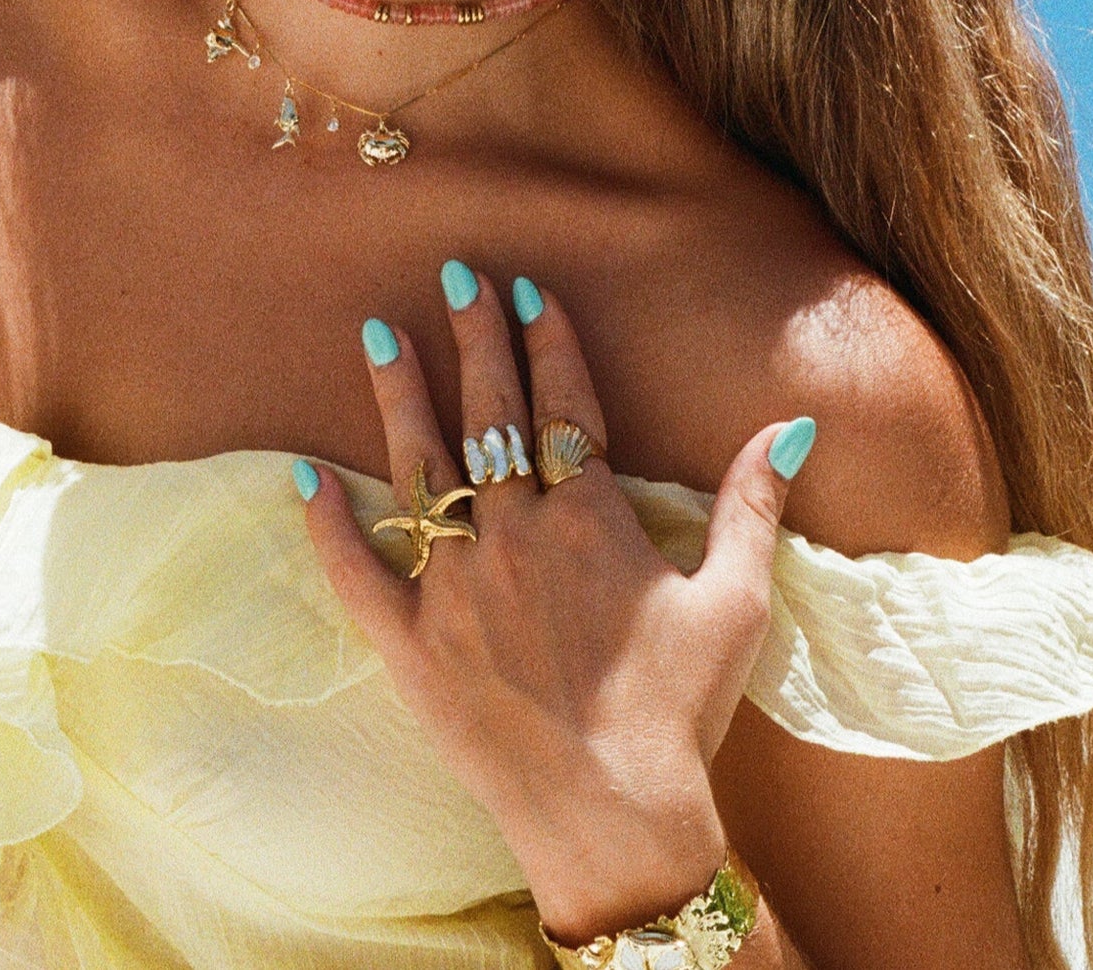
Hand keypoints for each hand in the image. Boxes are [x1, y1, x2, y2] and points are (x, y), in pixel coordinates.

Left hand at [295, 260, 816, 945]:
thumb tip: (790, 424)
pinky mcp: (412, 646)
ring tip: (378, 334)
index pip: (565, 405)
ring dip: (399, 397)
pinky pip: (355, 575)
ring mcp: (456, 589)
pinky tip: (302, 473)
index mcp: (591, 519)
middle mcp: (516, 537)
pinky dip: (326, 524)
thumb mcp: (736, 601)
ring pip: (422, 470)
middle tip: (454, 274)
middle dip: (474, 339)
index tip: (528, 291)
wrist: (615, 818)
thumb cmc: (681, 710)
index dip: (548, 342)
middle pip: (491, 417)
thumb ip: (751, 504)